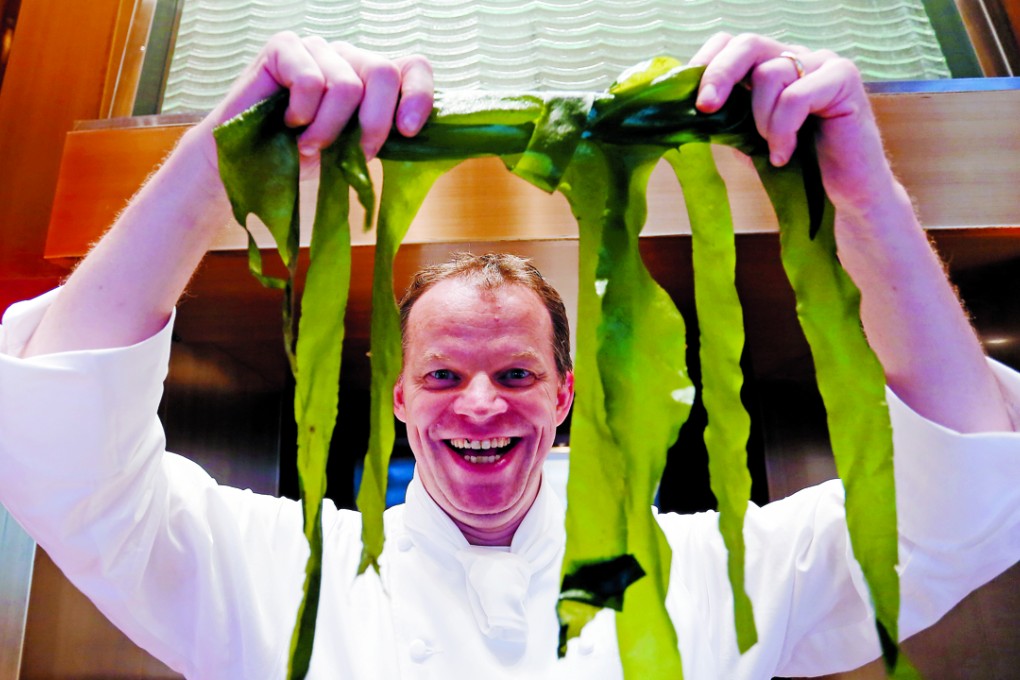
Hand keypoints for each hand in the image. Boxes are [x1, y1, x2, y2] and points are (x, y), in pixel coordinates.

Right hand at [197, 32, 433, 161]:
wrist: (248, 166)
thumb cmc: (302, 159)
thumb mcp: (354, 152)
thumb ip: (383, 135)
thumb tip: (414, 134)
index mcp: (372, 79)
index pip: (413, 66)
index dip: (418, 95)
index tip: (408, 132)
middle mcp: (348, 57)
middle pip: (383, 73)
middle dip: (373, 123)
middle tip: (353, 155)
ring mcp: (316, 48)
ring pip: (346, 86)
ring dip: (328, 129)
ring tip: (308, 146)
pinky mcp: (283, 47)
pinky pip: (310, 79)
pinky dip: (301, 112)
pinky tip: (287, 122)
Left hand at [689, 33, 896, 215]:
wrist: (843, 195)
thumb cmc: (796, 167)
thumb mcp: (749, 140)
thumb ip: (725, 118)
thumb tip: (686, 109)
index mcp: (770, 67)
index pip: (731, 44)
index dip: (706, 63)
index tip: (690, 98)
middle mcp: (796, 58)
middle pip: (747, 44)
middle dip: (719, 74)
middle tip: (705, 108)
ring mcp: (822, 64)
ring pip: (769, 74)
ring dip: (761, 120)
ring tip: (772, 150)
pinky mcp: (843, 77)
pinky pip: (796, 95)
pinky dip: (783, 129)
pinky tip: (785, 155)